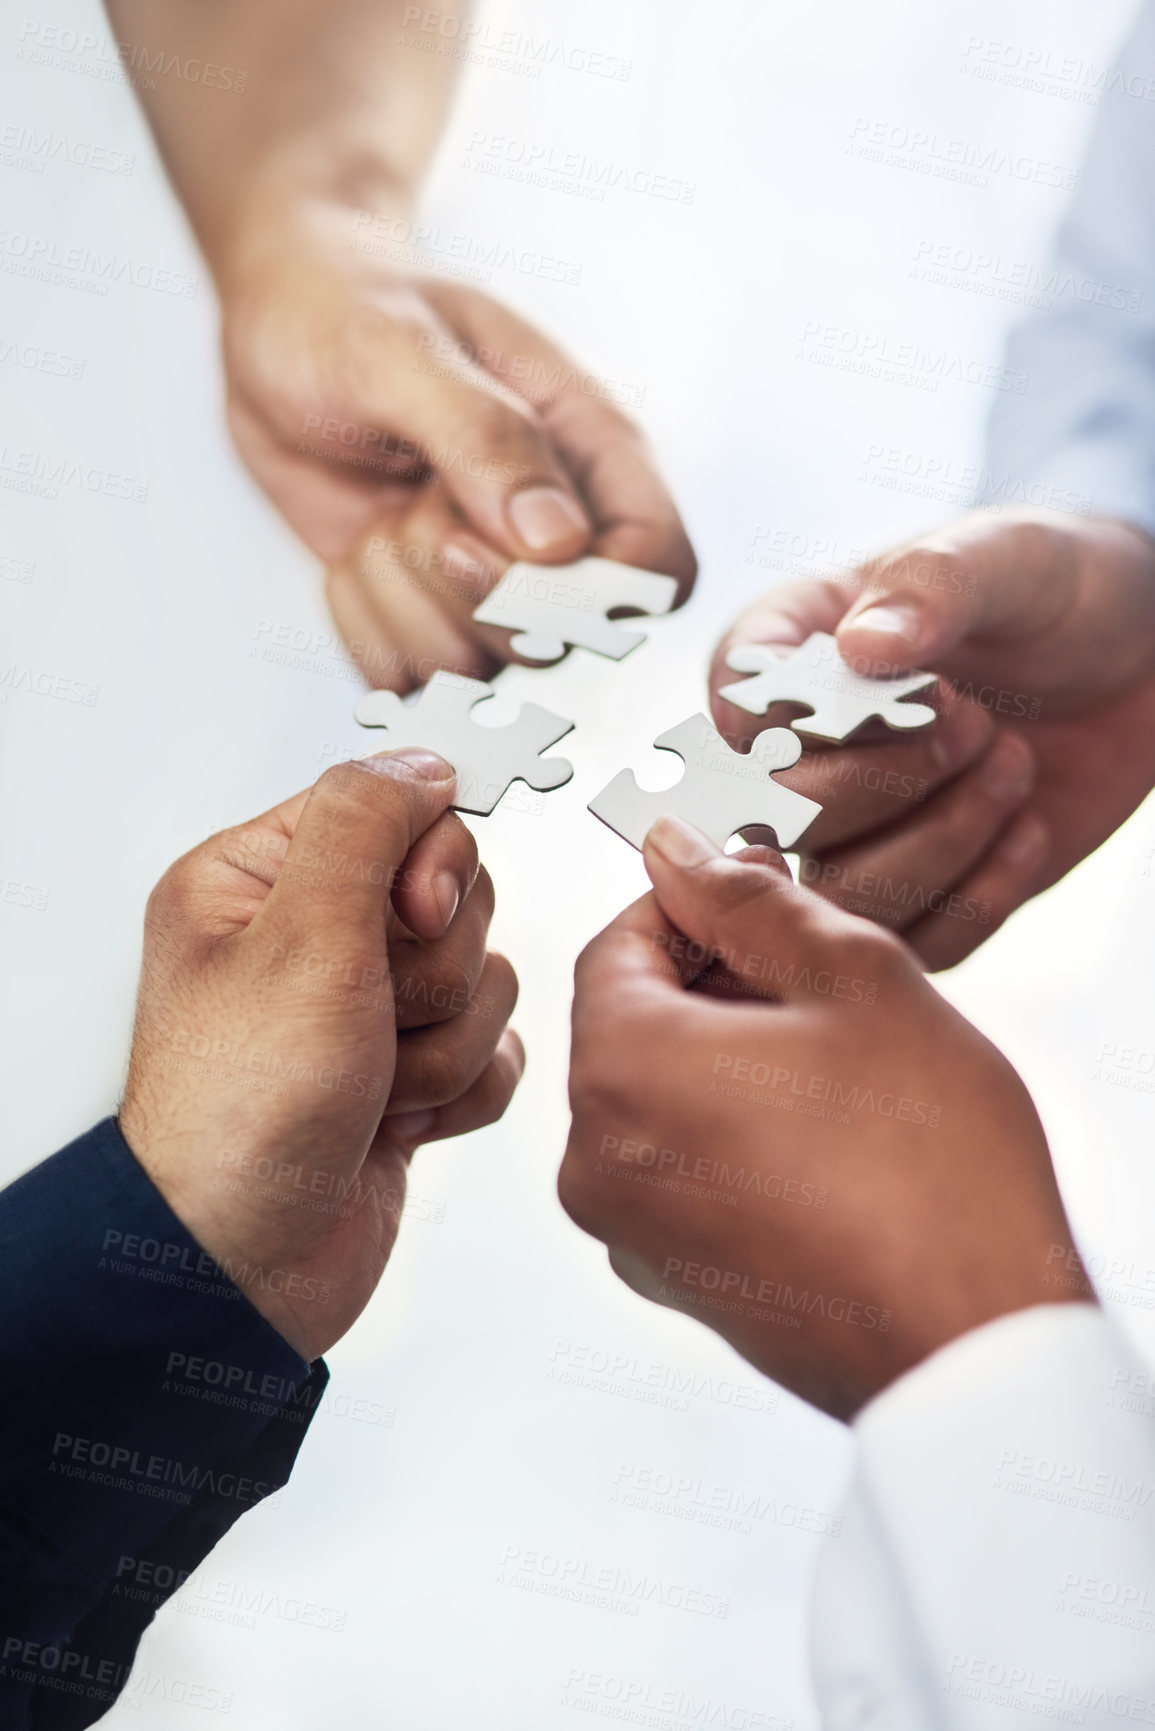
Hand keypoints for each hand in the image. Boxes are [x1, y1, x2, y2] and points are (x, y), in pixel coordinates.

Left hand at [119, 748, 521, 1360]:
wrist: (245, 1266)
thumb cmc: (240, 1117)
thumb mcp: (300, 937)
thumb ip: (365, 824)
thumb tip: (421, 760)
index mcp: (261, 882)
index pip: (399, 811)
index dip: (428, 867)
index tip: (406, 921)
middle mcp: (312, 938)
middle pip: (455, 896)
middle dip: (435, 972)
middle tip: (373, 1016)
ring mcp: (362, 1010)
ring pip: (484, 976)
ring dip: (443, 1043)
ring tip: (374, 1085)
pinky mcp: (405, 1074)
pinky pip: (494, 1047)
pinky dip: (460, 1089)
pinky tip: (400, 1121)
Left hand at [221, 204, 695, 689]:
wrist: (279, 322)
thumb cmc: (347, 307)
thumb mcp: (402, 348)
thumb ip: (486, 436)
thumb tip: (558, 542)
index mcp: (592, 450)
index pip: (660, 569)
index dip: (589, 596)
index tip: (488, 548)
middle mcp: (559, 532)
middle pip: (557, 642)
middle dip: (462, 587)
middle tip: (415, 499)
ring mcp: (495, 584)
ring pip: (473, 668)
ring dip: (400, 599)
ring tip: (381, 515)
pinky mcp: (429, 615)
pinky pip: (403, 675)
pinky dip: (360, 619)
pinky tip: (355, 549)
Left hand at [559, 817, 1087, 1419]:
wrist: (975, 1344)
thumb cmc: (931, 1167)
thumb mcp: (854, 980)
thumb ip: (749, 900)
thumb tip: (679, 852)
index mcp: (621, 1070)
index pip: (615, 945)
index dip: (690, 907)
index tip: (758, 897)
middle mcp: (596, 1158)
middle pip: (632, 1023)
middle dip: (716, 983)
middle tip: (819, 981)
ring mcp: (629, 1232)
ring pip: (660, 1096)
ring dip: (731, 1058)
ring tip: (837, 1064)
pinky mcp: (674, 1281)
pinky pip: (680, 1167)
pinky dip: (731, 1131)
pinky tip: (825, 1137)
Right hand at [709, 511, 1154, 967]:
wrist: (1137, 657)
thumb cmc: (1048, 586)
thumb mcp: (1002, 556)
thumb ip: (931, 586)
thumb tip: (861, 647)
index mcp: (782, 658)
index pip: (737, 711)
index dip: (813, 721)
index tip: (919, 685)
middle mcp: (796, 757)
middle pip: (775, 821)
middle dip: (886, 780)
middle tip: (978, 722)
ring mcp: (852, 837)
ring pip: (842, 898)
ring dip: (940, 841)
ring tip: (1014, 764)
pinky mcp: (918, 896)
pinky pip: (919, 942)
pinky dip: (983, 894)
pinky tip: (1029, 824)